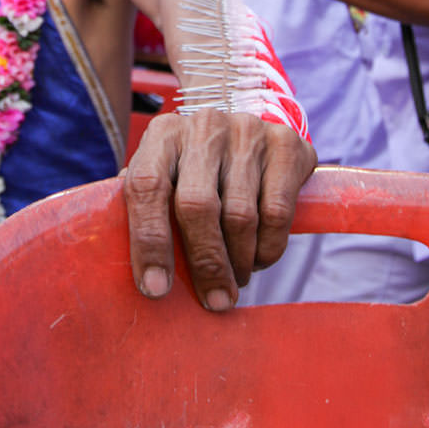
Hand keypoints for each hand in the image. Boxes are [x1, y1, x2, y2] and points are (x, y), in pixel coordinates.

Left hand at [124, 110, 316, 310]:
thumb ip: (147, 210)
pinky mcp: (285, 144)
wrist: (251, 128)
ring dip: (238, 262)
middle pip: (196, 205)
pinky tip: (259, 259)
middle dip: (204, 263)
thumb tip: (143, 270)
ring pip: (240, 215)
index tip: (155, 288)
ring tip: (234, 280)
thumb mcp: (166, 175)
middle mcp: (203, 127)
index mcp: (163, 134)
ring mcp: (246, 131)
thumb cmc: (196, 168)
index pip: (146, 186)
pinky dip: (268, 249)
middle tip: (213, 300)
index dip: (149, 241)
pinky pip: (276, 213)